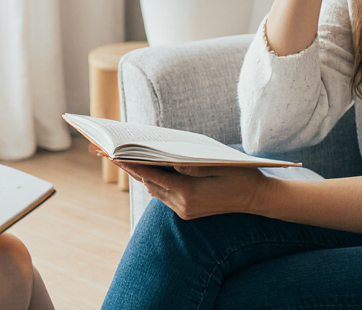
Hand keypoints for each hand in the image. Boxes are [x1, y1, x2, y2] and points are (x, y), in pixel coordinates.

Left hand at [111, 156, 275, 219]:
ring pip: (153, 189)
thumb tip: (169, 161)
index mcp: (190, 194)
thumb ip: (194, 164)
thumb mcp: (220, 163)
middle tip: (101, 149)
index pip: (151, 176)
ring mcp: (184, 211)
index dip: (129, 163)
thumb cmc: (244, 176)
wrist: (260, 200)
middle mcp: (183, 206)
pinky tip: (142, 167)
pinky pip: (163, 194)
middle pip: (147, 182)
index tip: (109, 152)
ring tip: (115, 154)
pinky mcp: (187, 212)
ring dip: (136, 172)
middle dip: (126, 165)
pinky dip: (151, 180)